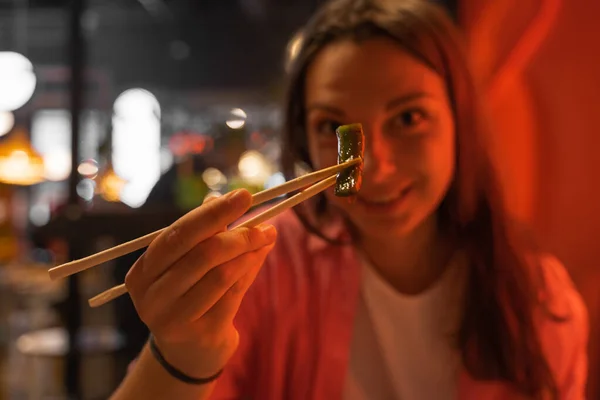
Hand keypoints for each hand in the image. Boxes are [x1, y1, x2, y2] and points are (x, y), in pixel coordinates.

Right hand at [125, 189, 276, 377]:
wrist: (189, 351)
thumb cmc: (188, 295)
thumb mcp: (186, 264)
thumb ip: (201, 234)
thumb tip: (220, 197)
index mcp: (141, 273)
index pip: (177, 235)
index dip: (212, 213)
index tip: (243, 196)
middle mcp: (151, 297)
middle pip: (201, 254)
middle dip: (237, 233)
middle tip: (263, 222)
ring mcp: (175, 319)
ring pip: (221, 274)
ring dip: (249, 251)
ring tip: (266, 237)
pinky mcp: (203, 333)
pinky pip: (234, 293)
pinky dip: (251, 269)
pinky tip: (260, 255)